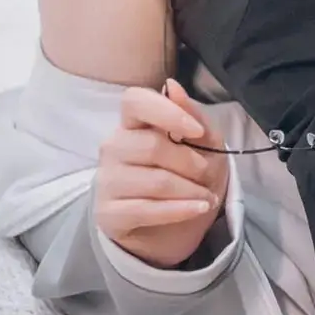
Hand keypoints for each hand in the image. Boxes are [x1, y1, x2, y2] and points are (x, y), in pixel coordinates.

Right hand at [95, 79, 230, 267]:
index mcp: (133, 123)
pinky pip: (147, 209)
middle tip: (207, 175)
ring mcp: (107, 181)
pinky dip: (181, 209)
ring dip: (191, 190)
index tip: (196, 131)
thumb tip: (174, 87)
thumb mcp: (204, 145)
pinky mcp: (108, 214)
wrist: (173, 227)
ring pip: (155, 181)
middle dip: (192, 163)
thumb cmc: (187, 175)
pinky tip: (199, 208)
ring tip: (207, 197)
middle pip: (152, 146)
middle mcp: (113, 148)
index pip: (134, 101)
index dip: (166, 112)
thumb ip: (193, 115)